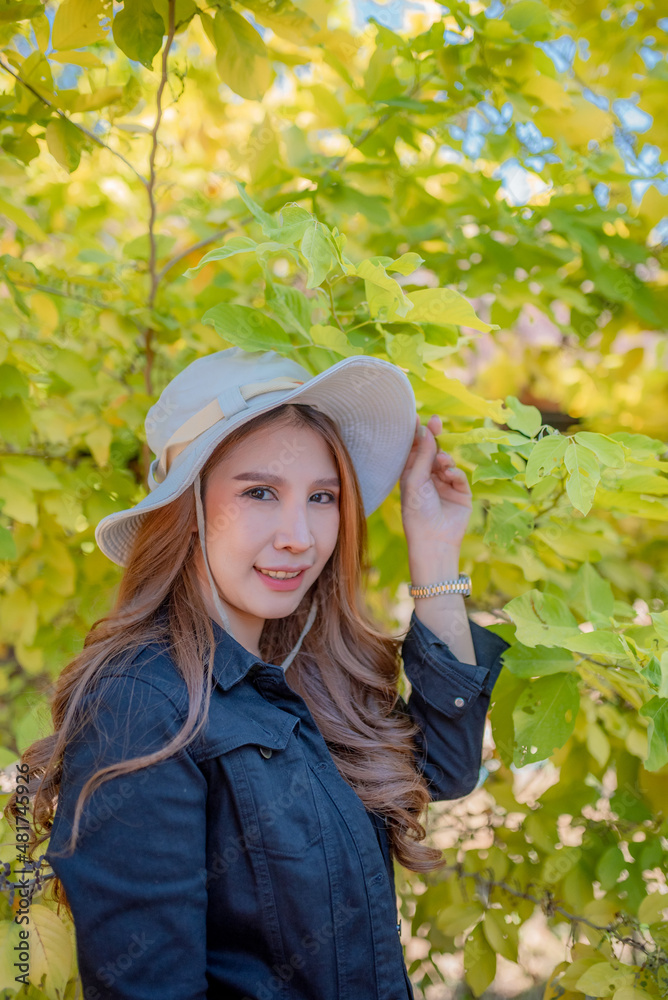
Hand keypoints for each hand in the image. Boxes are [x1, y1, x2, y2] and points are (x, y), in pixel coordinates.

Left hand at [399, 414, 471, 554]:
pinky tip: (449, 475)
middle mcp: (427, 479)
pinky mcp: (461, 493)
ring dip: (445, 459)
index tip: (418, 417)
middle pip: (432, 452)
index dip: (417, 435)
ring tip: (441, 462)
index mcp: (411, 476)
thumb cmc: (417, 511)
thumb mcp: (415, 480)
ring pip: (447, 462)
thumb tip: (427, 431)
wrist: (433, 539)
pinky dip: (455, 473)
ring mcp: (445, 485)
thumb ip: (423, 455)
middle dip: (434, 438)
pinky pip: (459, 476)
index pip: (415, 451)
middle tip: (436, 422)